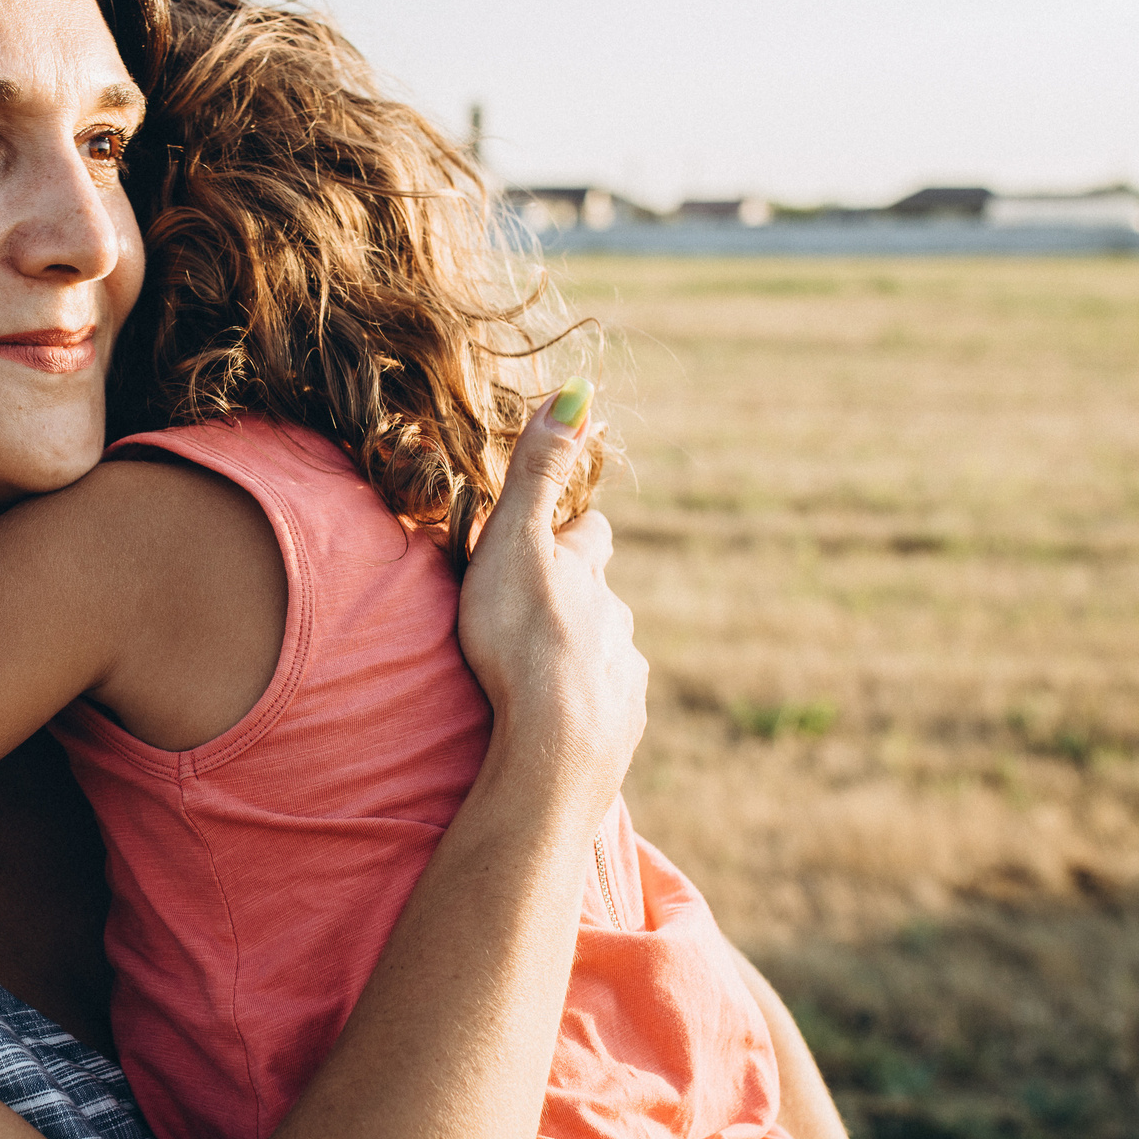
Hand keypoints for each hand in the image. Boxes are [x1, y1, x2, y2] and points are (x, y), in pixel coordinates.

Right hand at [457, 382, 647, 813]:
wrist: (556, 749)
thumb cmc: (522, 637)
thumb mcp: (515, 542)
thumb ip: (539, 473)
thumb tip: (578, 390)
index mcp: (587, 573)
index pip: (591, 536)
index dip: (575, 531)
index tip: (558, 529)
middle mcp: (616, 620)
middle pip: (601, 598)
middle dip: (577, 597)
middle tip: (536, 608)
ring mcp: (624, 676)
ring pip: (606, 653)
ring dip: (580, 655)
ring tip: (542, 673)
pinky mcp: (621, 729)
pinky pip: (605, 710)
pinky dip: (586, 707)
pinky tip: (560, 723)